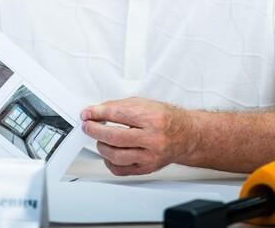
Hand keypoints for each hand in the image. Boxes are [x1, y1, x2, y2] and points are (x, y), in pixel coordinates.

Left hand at [81, 97, 198, 175]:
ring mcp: (150, 156)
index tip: (87, 114)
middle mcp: (152, 139)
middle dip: (95, 130)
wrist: (186, 136)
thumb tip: (95, 111)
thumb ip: (118, 107)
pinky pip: (121, 170)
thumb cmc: (166, 119)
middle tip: (88, 126)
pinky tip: (110, 153)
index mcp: (151, 118)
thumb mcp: (143, 104)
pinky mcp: (147, 168)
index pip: (117, 114)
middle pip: (115, 137)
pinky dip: (110, 162)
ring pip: (116, 156)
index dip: (97, 113)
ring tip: (100, 139)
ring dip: (102, 146)